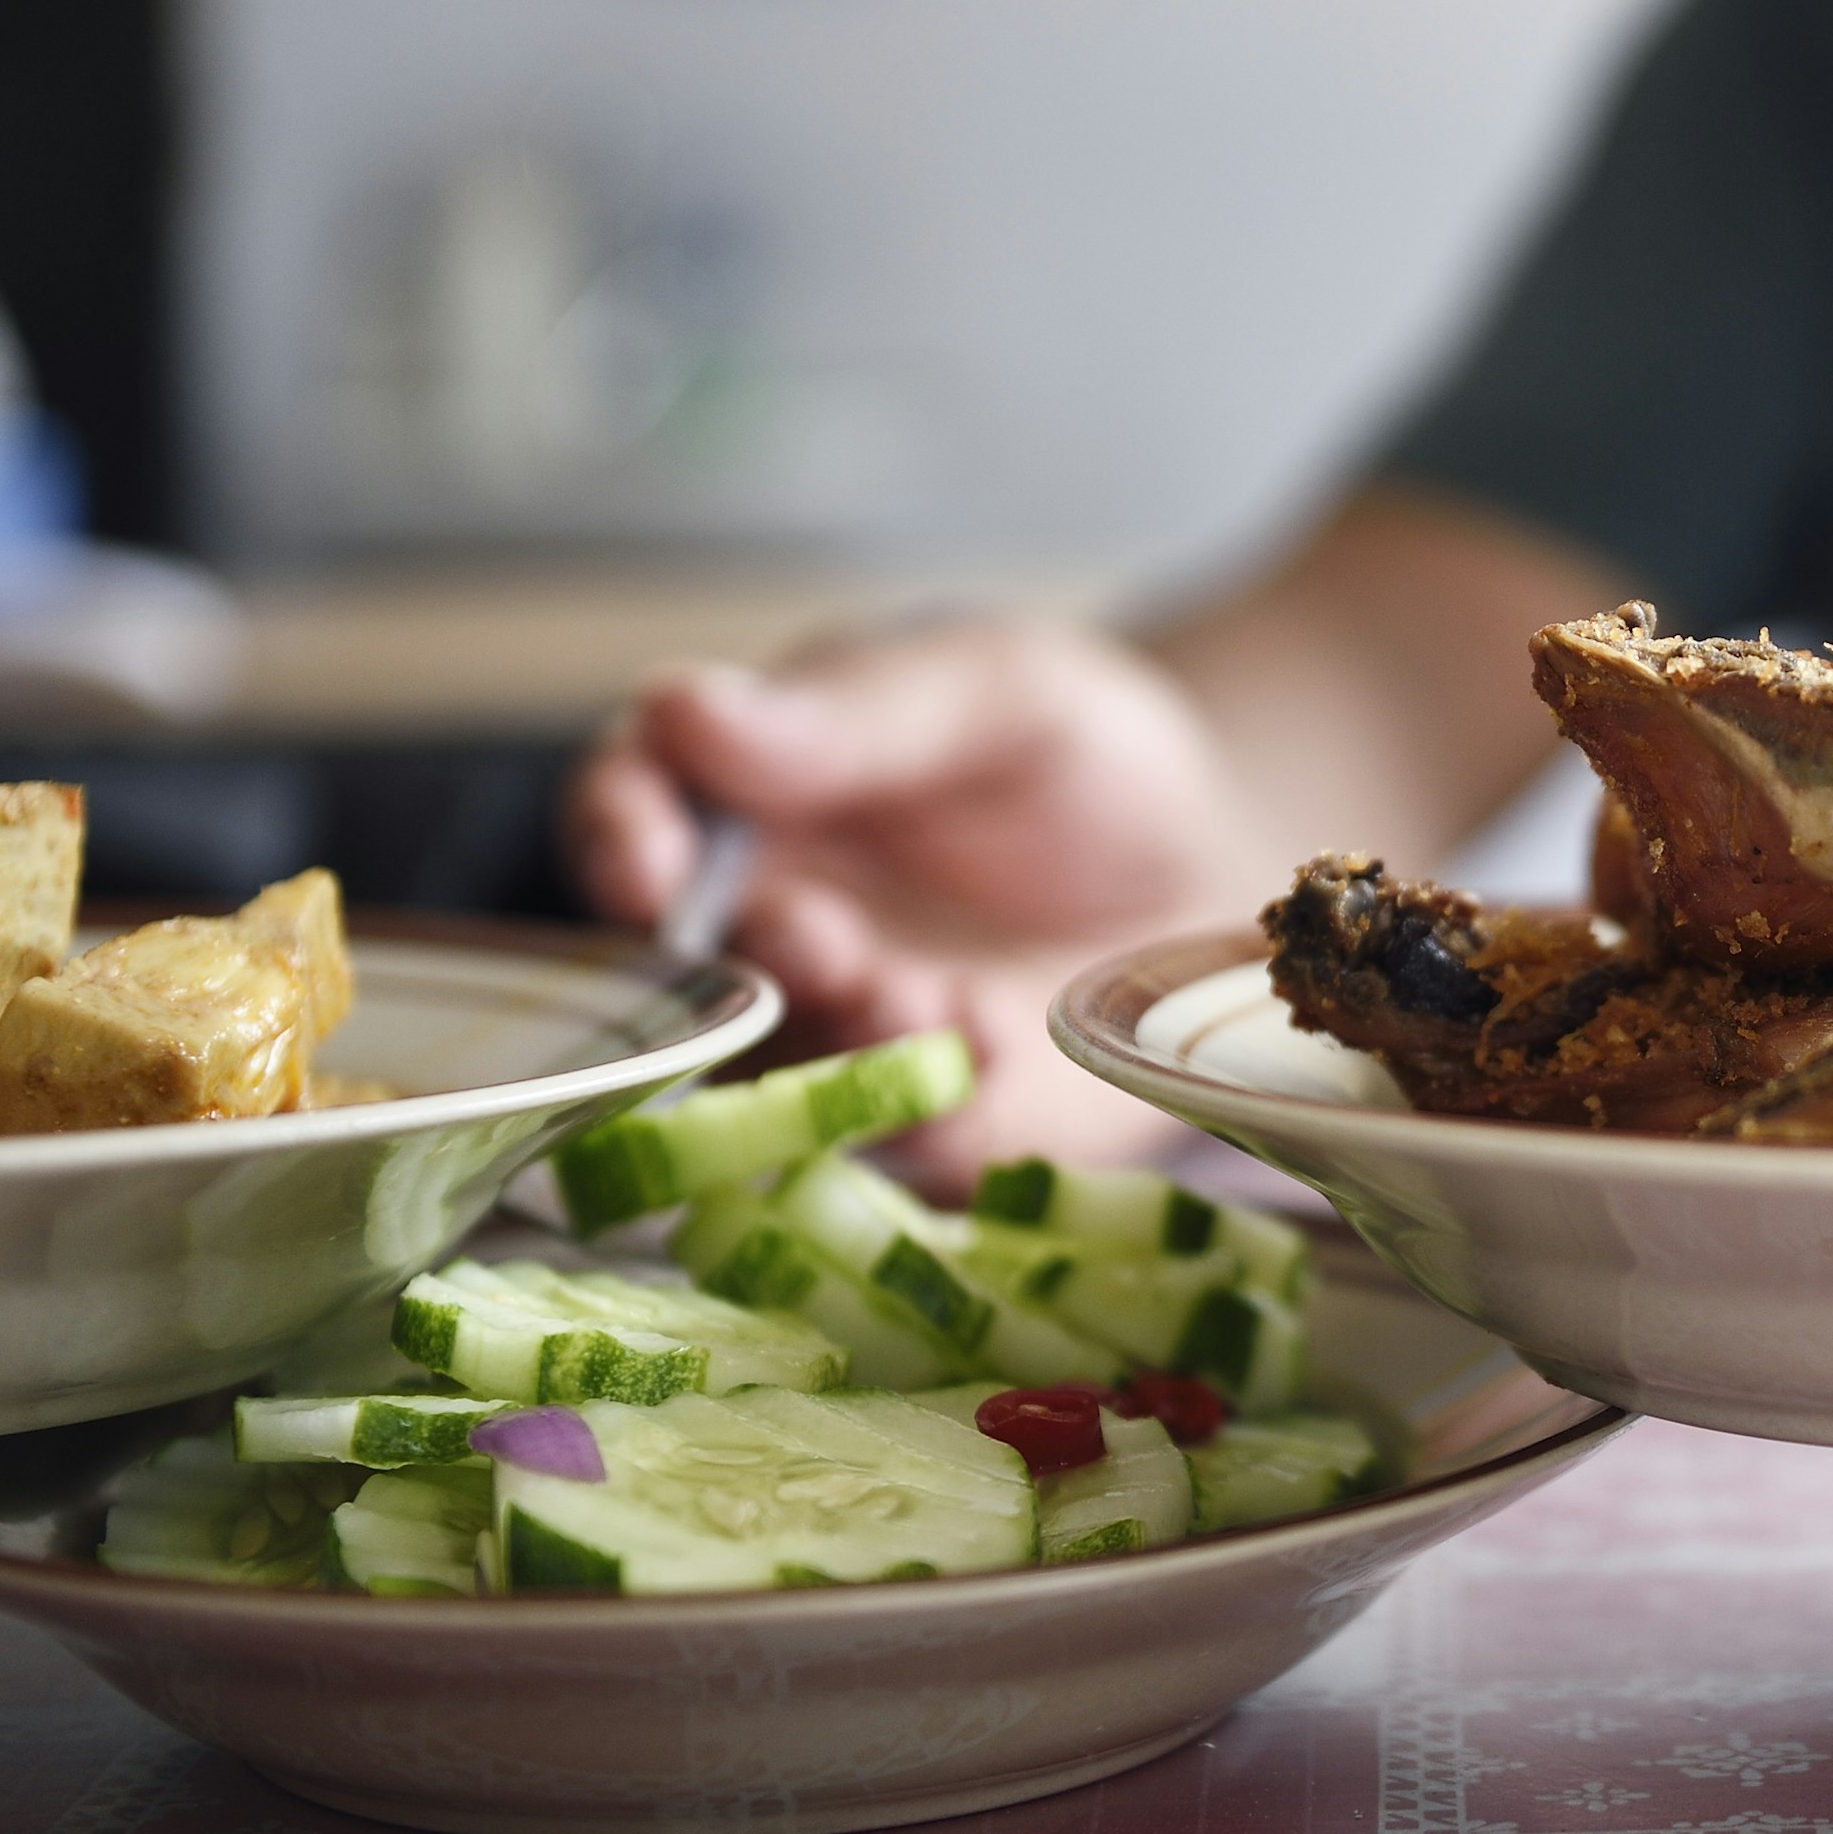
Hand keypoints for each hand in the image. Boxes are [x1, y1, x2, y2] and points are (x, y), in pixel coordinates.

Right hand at [567, 616, 1248, 1187]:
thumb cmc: (1085, 755)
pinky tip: (992, 1047)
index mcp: (747, 796)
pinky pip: (883, 1144)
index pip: (628, 809)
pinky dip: (921, 1111)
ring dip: (827, 1046)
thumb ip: (858, 711)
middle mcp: (760, 928)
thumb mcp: (999, 689)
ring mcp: (832, 1038)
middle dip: (741, 962)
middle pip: (678, 966)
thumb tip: (684, 706)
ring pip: (767, 1072)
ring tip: (926, 1001)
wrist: (1213, 869)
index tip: (650, 855)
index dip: (619, 833)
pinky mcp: (916, 1126)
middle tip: (825, 939)